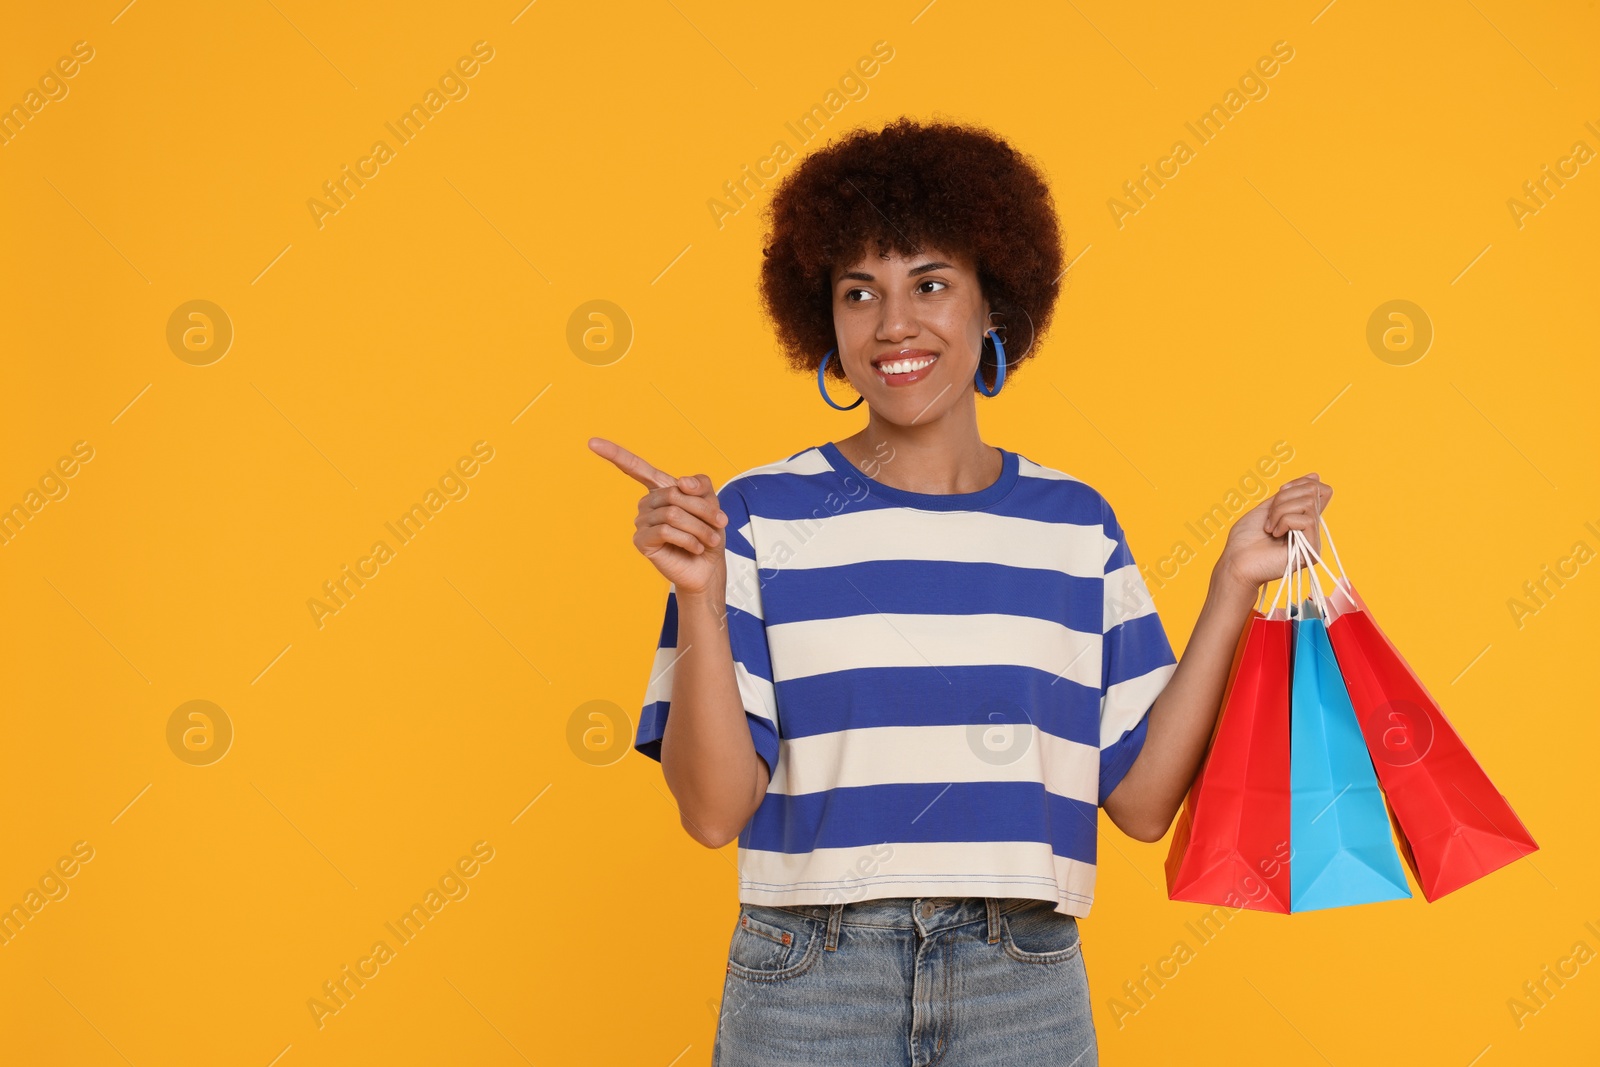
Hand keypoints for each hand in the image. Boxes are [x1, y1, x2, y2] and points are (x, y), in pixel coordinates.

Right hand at [589, 436, 728, 596]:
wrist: (708, 568)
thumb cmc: (708, 535)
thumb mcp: (712, 503)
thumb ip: (700, 485)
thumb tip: (680, 483)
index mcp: (660, 489)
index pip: (635, 468)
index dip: (614, 454)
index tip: (592, 442)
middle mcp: (647, 503)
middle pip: (675, 494)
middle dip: (702, 509)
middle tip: (719, 523)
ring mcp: (642, 522)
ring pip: (673, 513)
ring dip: (699, 527)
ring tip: (708, 539)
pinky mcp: (642, 541)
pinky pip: (666, 531)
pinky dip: (688, 539)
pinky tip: (694, 547)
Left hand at [1216, 473, 1333, 593]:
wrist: (1235, 562)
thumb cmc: (1245, 540)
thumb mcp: (1266, 509)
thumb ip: (1288, 495)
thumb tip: (1315, 476)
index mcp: (1301, 518)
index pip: (1320, 491)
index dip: (1302, 483)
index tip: (1281, 490)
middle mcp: (1310, 529)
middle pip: (1312, 492)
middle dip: (1284, 497)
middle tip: (1269, 516)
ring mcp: (1312, 540)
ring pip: (1308, 504)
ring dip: (1280, 511)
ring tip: (1269, 527)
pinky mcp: (1311, 551)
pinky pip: (1307, 520)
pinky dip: (1284, 522)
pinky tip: (1275, 534)